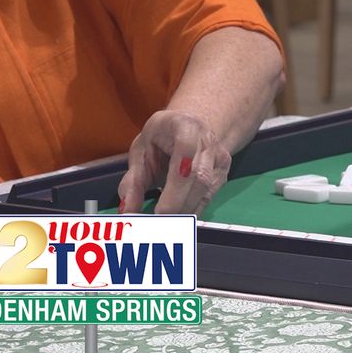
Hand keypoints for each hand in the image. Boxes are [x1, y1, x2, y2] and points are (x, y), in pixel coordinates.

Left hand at [117, 110, 231, 214]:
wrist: (191, 126)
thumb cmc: (162, 136)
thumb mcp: (141, 151)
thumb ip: (133, 181)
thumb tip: (128, 212)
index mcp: (185, 128)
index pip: (185, 158)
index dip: (175, 189)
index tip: (159, 213)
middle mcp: (208, 142)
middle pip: (200, 179)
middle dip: (178, 207)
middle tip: (156, 226)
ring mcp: (220, 159)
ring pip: (206, 192)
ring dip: (184, 213)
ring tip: (164, 225)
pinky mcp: (223, 174)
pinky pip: (208, 199)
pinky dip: (191, 212)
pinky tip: (177, 218)